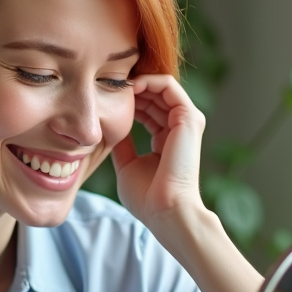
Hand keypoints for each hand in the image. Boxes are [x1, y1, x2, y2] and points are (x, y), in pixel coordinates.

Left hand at [111, 74, 206, 230]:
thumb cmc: (147, 197)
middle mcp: (179, 128)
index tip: (103, 98)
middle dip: (130, 88)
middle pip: (153, 95)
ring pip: (160, 87)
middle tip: (105, 85)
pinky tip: (128, 86)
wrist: (166, 210)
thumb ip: (122, 144)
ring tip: (114, 84)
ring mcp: (186, 122)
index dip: (126, 101)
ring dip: (137, 82)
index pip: (148, 109)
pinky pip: (168, 86)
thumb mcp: (128, 165)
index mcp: (166, 139)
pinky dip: (147, 81)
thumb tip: (110, 127)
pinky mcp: (189, 117)